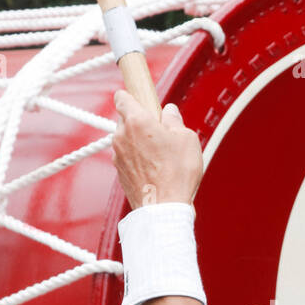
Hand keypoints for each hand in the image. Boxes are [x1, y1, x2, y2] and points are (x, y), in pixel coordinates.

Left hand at [112, 91, 202, 208]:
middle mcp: (121, 135)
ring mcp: (118, 155)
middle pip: (126, 118)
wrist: (164, 208)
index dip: (132, 96)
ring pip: (126, 138)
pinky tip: (155, 169)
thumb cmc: (177, 173)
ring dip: (139, 141)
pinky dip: (137, 158)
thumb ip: (174, 120)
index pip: (122, 97)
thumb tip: (169, 112)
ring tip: (161, 155)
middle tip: (161, 133)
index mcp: (137, 121)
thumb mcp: (187, 138)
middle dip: (141, 122)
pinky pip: (127, 156)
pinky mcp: (119, 172)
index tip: (143, 100)